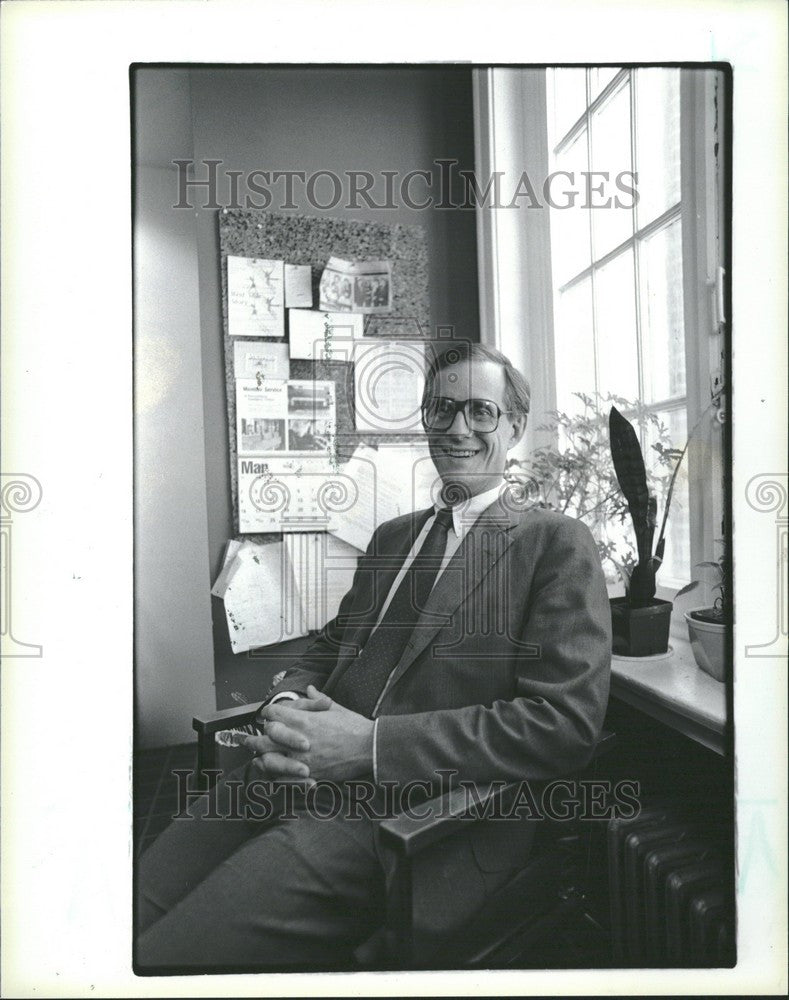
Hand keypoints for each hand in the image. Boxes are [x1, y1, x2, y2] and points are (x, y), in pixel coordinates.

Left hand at [254, 685, 373, 781]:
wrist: (369, 748)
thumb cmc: (355, 728)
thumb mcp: (336, 709)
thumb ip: (318, 700)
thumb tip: (311, 689)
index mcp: (304, 720)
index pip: (272, 714)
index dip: (267, 715)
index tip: (266, 717)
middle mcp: (298, 738)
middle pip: (265, 737)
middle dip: (255, 738)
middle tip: (248, 740)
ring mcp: (301, 759)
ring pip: (269, 759)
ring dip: (260, 758)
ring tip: (255, 758)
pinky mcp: (308, 775)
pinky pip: (283, 778)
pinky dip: (275, 776)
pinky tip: (272, 774)